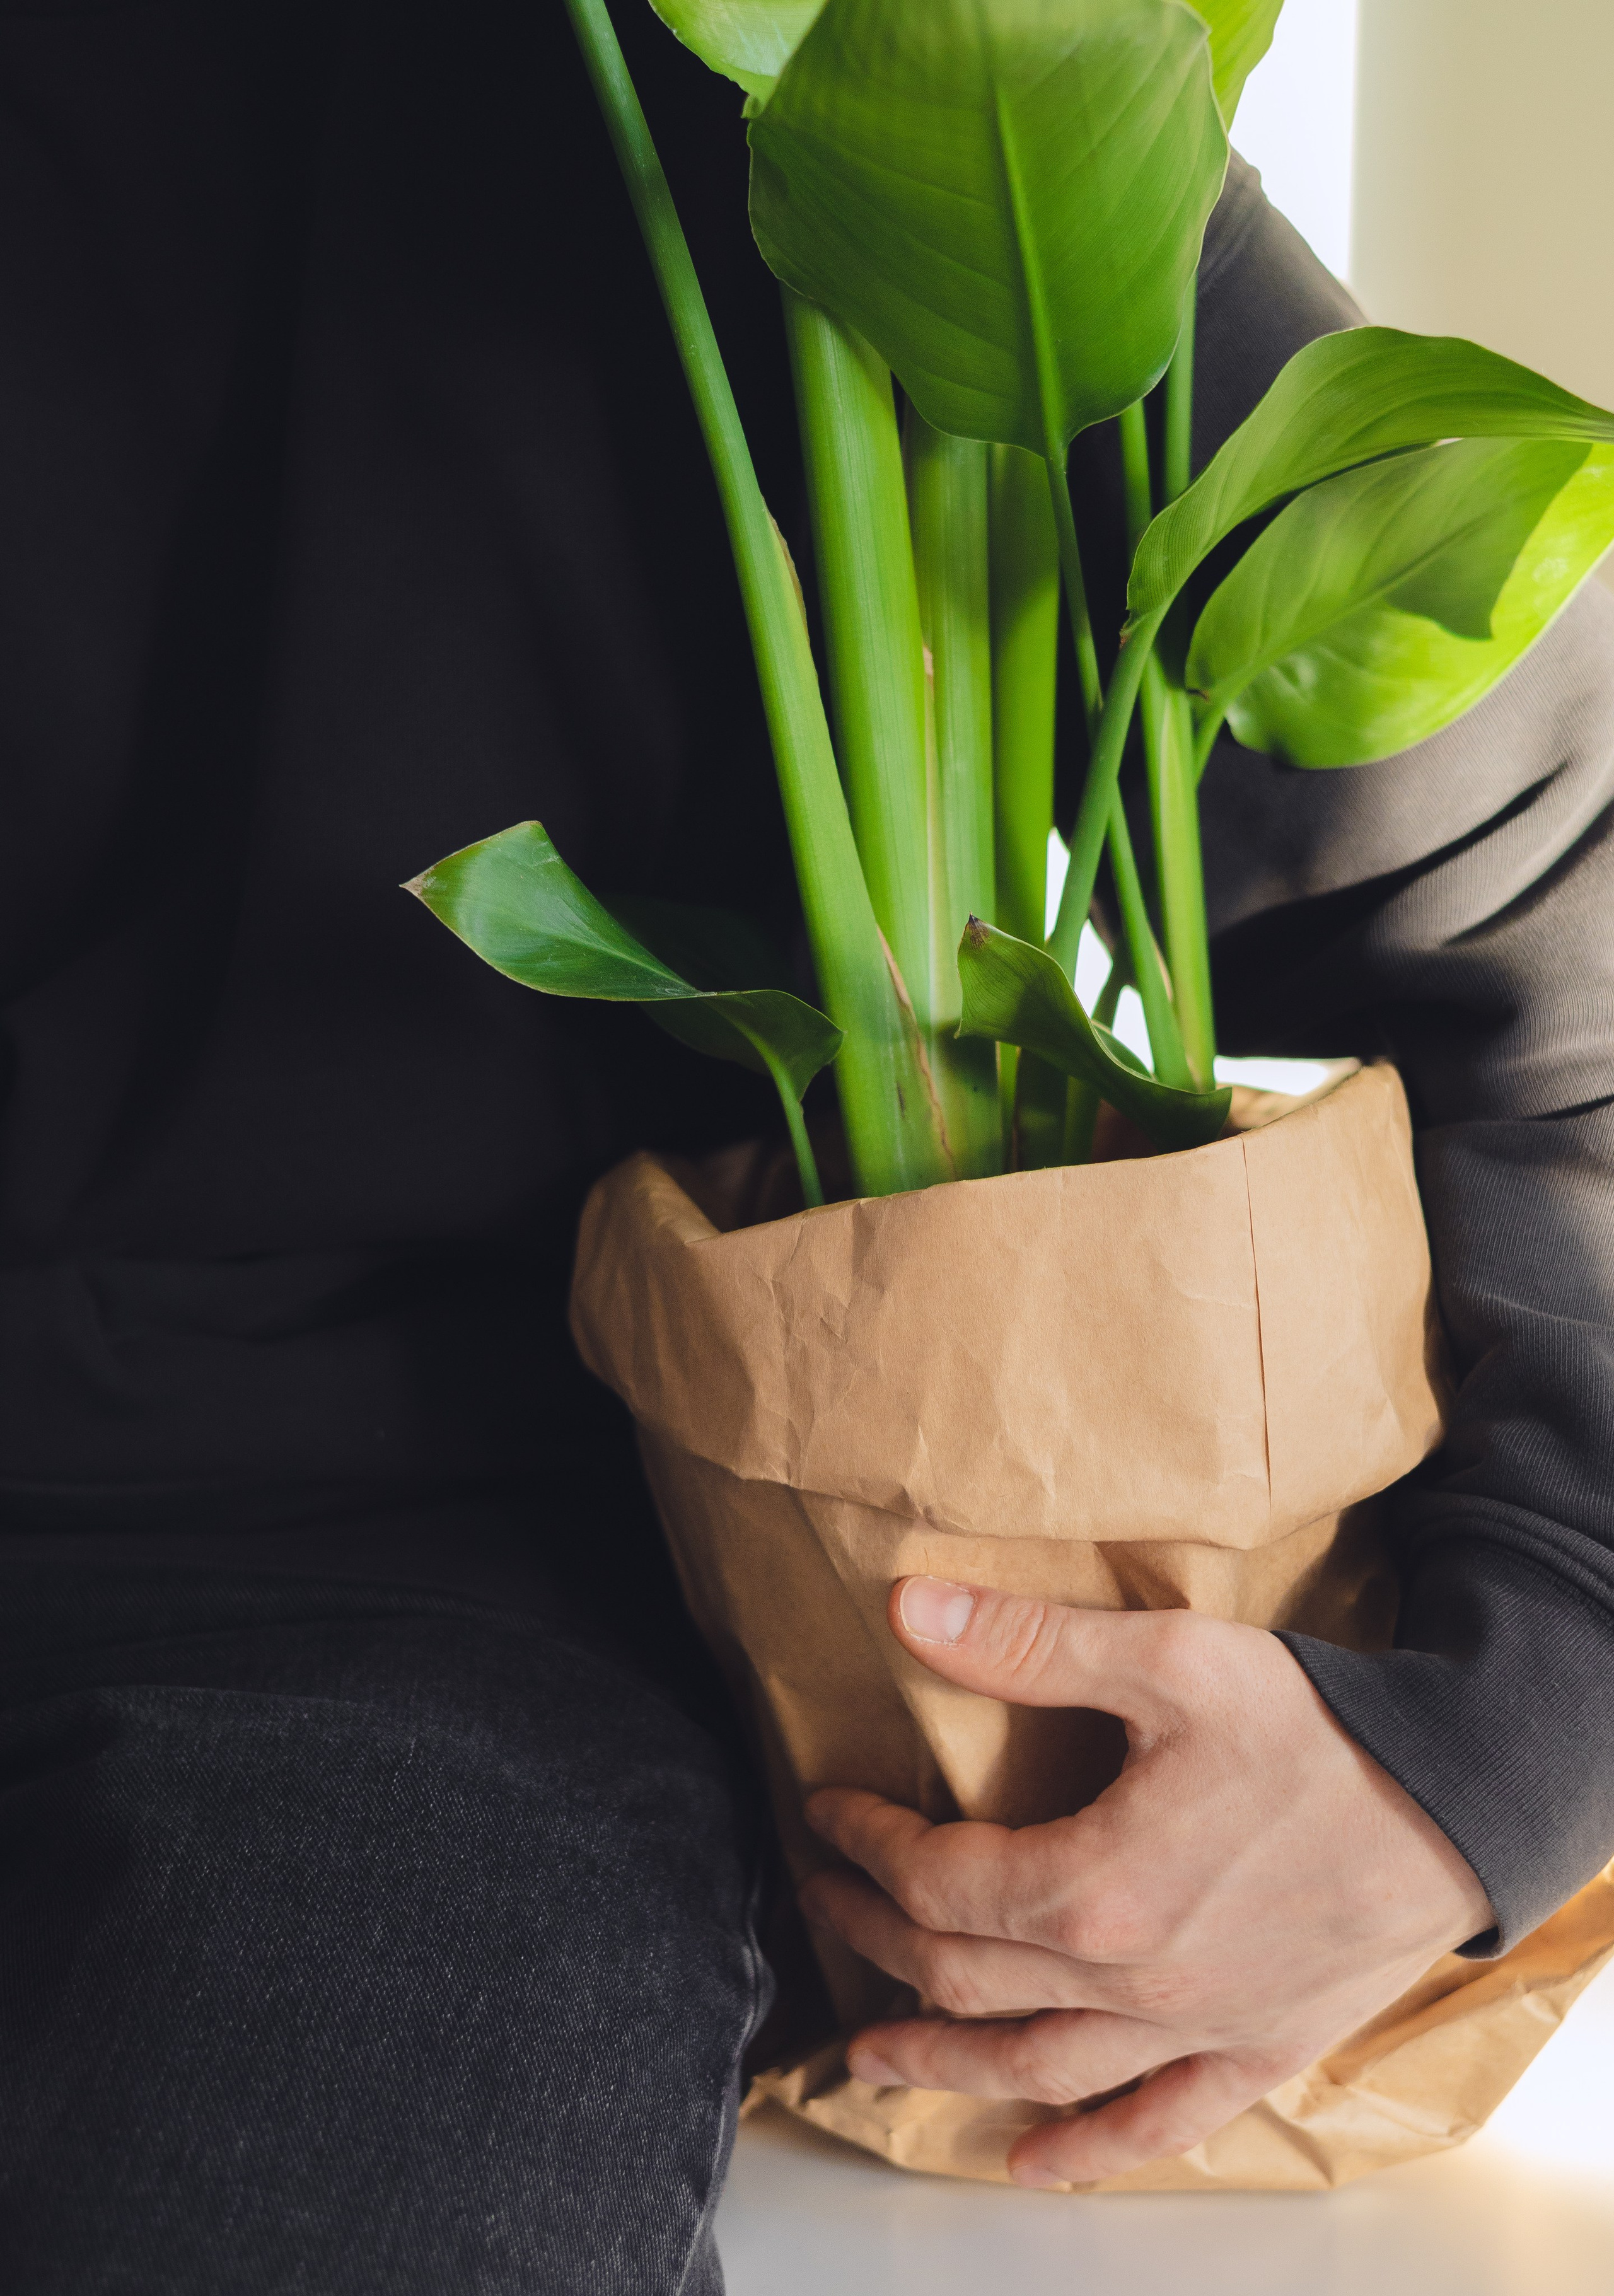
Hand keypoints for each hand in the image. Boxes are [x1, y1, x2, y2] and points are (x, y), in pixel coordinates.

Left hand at [799, 1577, 1492, 2186]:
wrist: (1457, 1798)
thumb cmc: (1315, 1727)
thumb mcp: (1168, 1659)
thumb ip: (1028, 1643)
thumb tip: (902, 1607)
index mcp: (1095, 1885)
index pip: (938, 1882)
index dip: (867, 1847)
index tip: (827, 1813)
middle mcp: (1131, 1979)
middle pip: (963, 1979)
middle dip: (873, 1939)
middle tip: (825, 1903)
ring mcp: (1193, 2028)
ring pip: (1035, 2066)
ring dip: (942, 2062)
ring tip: (870, 2058)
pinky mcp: (1256, 2048)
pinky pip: (1158, 2122)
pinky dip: (1087, 2150)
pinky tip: (1032, 2164)